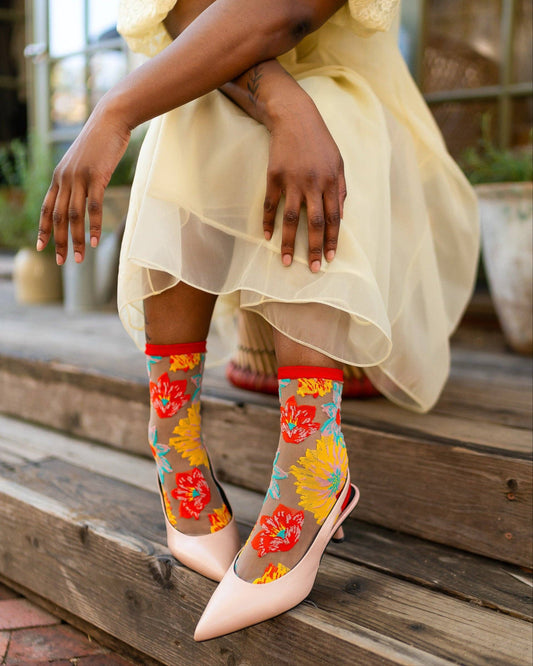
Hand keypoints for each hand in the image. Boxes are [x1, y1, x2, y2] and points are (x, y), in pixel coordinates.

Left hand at [37, 100, 130, 263]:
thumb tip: (80, 195)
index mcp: (59, 177)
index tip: (40, 247)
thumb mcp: (82, 162)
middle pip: (57, 217)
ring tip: (79, 259)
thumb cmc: (100, 142)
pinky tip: (95, 242)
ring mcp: (79, 178)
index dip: (42, 229)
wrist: (110, 120)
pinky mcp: (96, 176)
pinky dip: (93, 226)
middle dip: (58, 242)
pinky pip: (92, 206)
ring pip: (73, 216)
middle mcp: (64, 179)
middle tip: (61, 261)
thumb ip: (78, 179)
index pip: (45, 208)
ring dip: (76, 239)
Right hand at [263, 102, 345, 272]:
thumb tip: (341, 217)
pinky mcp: (274, 176)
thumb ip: (341, 189)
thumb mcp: (338, 162)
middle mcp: (313, 183)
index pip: (334, 218)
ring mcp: (292, 180)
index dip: (331, 240)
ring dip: (288, 242)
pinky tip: (267, 237)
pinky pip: (271, 204)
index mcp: (331, 182)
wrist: (294, 117)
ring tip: (286, 261)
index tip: (329, 259)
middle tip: (312, 268)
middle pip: (315, 222)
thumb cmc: (320, 142)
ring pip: (291, 218)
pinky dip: (268, 222)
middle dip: (313, 247)